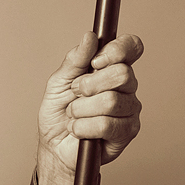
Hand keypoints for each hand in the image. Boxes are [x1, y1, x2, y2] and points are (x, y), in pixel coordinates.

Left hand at [35, 30, 143, 184]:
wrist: (53, 147)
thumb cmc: (58, 114)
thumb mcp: (58, 82)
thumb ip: (74, 60)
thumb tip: (89, 37)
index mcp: (111, 69)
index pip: (131, 47)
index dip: (117, 50)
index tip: (95, 61)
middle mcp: (126, 87)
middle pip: (122, 74)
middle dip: (89, 85)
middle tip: (76, 94)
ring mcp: (130, 109)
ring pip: (111, 101)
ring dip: (82, 109)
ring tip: (74, 115)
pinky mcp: (128, 132)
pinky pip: (107, 124)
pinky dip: (84, 127)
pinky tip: (79, 130)